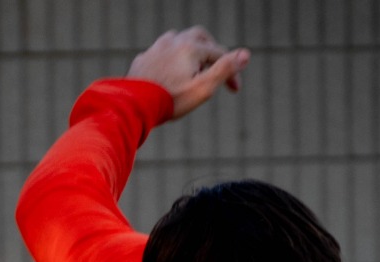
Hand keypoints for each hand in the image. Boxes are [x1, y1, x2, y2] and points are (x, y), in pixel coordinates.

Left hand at [126, 27, 249, 119]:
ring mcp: (155, 48)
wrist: (133, 106)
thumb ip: (224, 69)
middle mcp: (173, 41)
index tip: (234, 90)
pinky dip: (170, 59)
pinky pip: (160, 52)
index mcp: (191, 47)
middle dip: (211, 50)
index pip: (219, 54)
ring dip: (189, 50)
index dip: (230, 71)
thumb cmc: (170, 100)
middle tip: (216, 65)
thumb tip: (246, 54)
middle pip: (199, 37)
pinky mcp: (142, 59)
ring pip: (177, 40)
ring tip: (193, 66)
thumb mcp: (203, 88)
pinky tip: (170, 71)